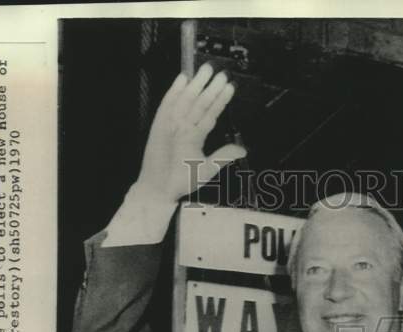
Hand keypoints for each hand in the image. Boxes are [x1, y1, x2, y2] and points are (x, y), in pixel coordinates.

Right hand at [135, 62, 245, 204]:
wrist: (160, 189)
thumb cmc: (181, 181)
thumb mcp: (207, 168)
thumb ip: (223, 156)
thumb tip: (242, 149)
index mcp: (196, 135)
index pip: (210, 113)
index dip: (220, 100)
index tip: (229, 87)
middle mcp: (185, 127)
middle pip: (200, 103)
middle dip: (210, 88)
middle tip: (221, 73)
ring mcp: (172, 124)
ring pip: (186, 100)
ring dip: (196, 85)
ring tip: (207, 70)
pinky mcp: (160, 125)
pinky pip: (167, 105)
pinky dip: (174, 92)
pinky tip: (183, 79)